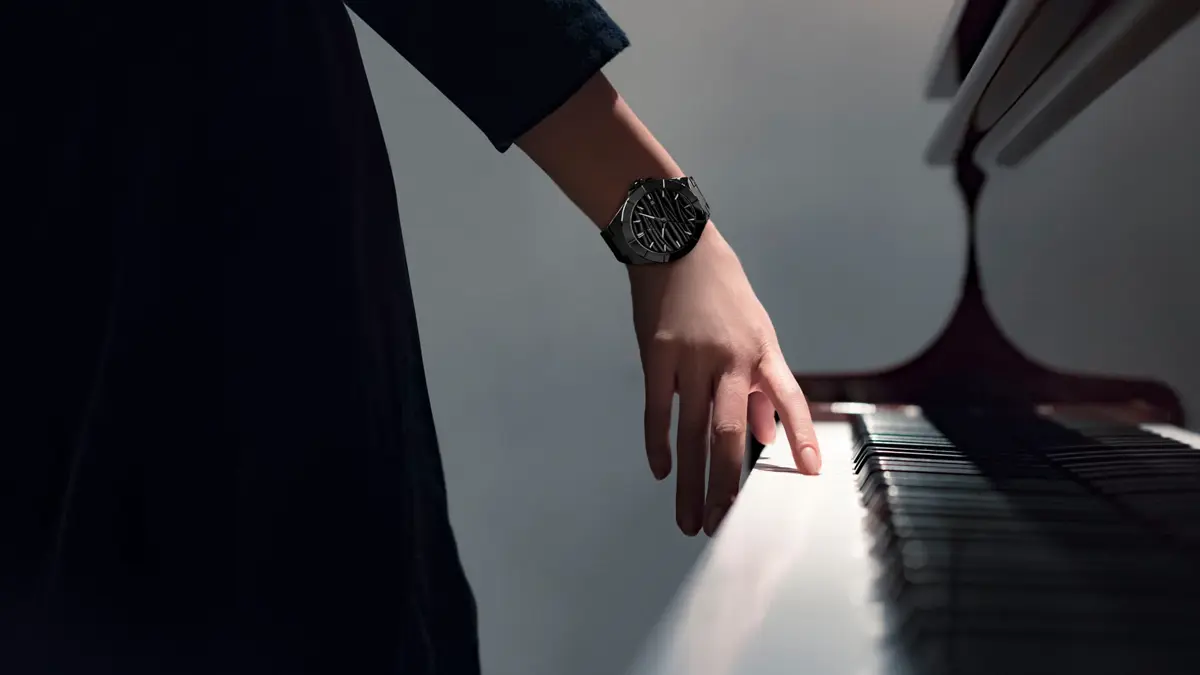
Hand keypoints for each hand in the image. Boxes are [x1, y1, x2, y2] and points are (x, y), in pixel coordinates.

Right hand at [629, 224, 820, 536]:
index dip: (799, 436)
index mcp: (761, 351)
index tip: (808, 472)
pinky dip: (658, 445)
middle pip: (729, 433)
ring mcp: (690, 358)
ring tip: (689, 518)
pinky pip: (656, 410)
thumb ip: (762, 384)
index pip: (789, 398)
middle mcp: (729, 358)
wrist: (675, 243)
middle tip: (721, 524)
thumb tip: (767, 436)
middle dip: (725, 485)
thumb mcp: (755, 328)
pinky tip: (663, 472)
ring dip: (690, 482)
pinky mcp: (655, 355)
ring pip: (691, 432)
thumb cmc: (719, 288)